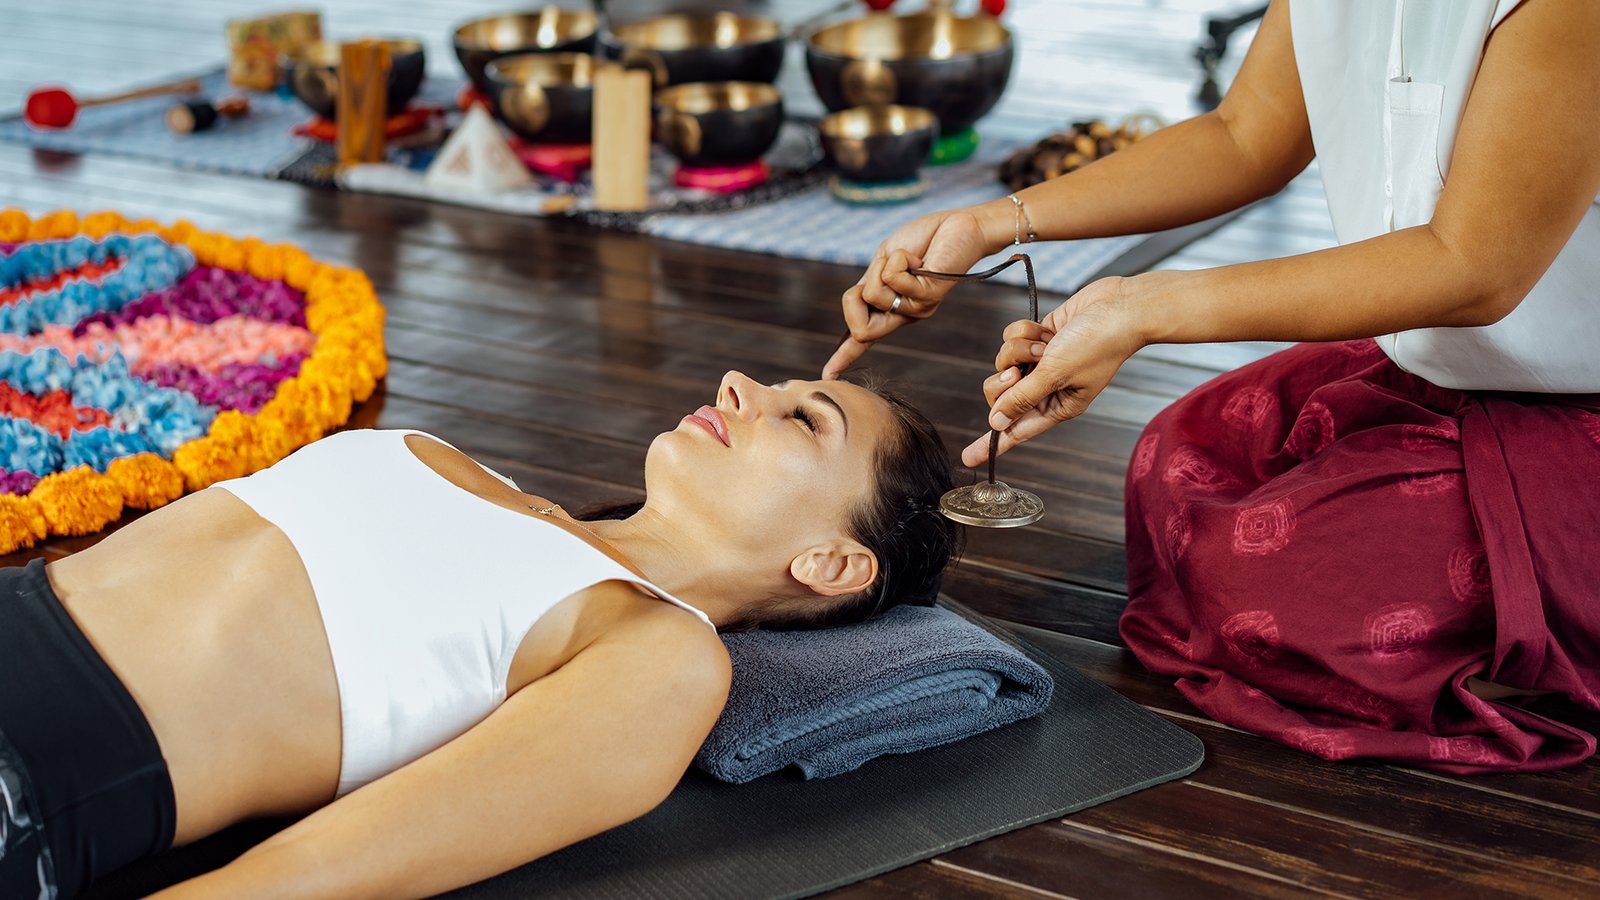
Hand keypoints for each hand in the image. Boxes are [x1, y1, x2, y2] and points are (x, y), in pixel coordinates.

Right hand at [823, 207, 992, 378]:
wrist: (958, 225)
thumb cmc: (923, 239)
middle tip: (879, 270)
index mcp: (890, 308)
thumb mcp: (883, 260)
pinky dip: (899, 258)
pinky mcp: (928, 297)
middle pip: (859, 330)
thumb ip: (870, 282)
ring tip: (907, 257)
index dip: (842, 357)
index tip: (827, 376)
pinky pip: (893, 278)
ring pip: (873, 295)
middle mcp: (903, 315)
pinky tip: (919, 258)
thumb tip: (859, 300)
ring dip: (882, 265)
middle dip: (853, 299)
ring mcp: (916, 310)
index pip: (861, 340)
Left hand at [961, 276, 1145, 466]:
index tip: (968, 457)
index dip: (991, 443)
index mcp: (1057, 406)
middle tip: (1017, 373)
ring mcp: (1042, 361)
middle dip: (1004, 381)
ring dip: (1019, 349)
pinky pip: (1012, 338)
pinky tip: (1046, 330)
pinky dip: (1025, 331)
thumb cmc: (1098, 344)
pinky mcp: (1039, 337)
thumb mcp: (1056, 375)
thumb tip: (997, 421)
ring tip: (1045, 344)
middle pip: (1001, 394)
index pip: (1017, 430)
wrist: (1119, 307)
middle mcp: (1047, 386)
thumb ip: (1023, 398)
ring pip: (1004, 361)